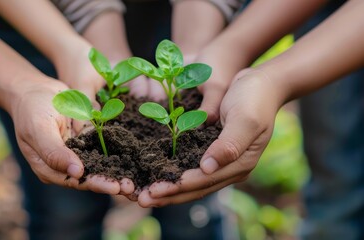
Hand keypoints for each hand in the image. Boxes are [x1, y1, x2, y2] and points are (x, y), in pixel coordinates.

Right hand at [9, 77, 133, 194]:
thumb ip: (54, 152)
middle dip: (111, 182)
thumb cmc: (31, 109)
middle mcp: (63, 165)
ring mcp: (75, 153)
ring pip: (99, 166)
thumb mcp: (39, 129)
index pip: (75, 180)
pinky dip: (116, 154)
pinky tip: (131, 159)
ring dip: (116, 172)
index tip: (115, 187)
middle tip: (131, 187)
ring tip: (134, 178)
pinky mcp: (85, 142)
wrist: (34, 90)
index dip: (96, 184)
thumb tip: (76, 173)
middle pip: (90, 177)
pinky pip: (102, 150)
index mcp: (48, 168)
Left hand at [137, 69, 281, 206]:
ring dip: (169, 189)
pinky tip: (159, 175)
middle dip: (168, 195)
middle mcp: (231, 168)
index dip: (177, 187)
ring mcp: (223, 162)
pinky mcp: (215, 152)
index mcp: (240, 164)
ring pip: (193, 182)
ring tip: (145, 195)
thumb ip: (229, 145)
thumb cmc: (255, 98)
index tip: (153, 191)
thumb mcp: (245, 119)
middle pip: (196, 188)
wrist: (263, 85)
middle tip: (141, 200)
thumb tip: (207, 168)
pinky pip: (192, 168)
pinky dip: (175, 174)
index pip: (203, 181)